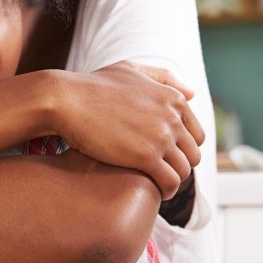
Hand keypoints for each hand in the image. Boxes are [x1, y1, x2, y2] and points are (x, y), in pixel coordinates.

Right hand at [51, 61, 204, 198]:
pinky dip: (167, 190)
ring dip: (172, 180)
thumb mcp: (130, 70)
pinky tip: (156, 192)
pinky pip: (170, 182)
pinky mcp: (146, 157)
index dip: (183, 149)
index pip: (196, 135)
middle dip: (178, 165)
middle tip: (159, 172)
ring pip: (184, 171)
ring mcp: (161, 137)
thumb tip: (192, 93)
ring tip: (156, 184)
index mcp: (174, 99)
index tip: (166, 156)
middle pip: (193, 155)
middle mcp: (173, 117)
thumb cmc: (92, 85)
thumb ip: (163, 78)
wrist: (66, 100)